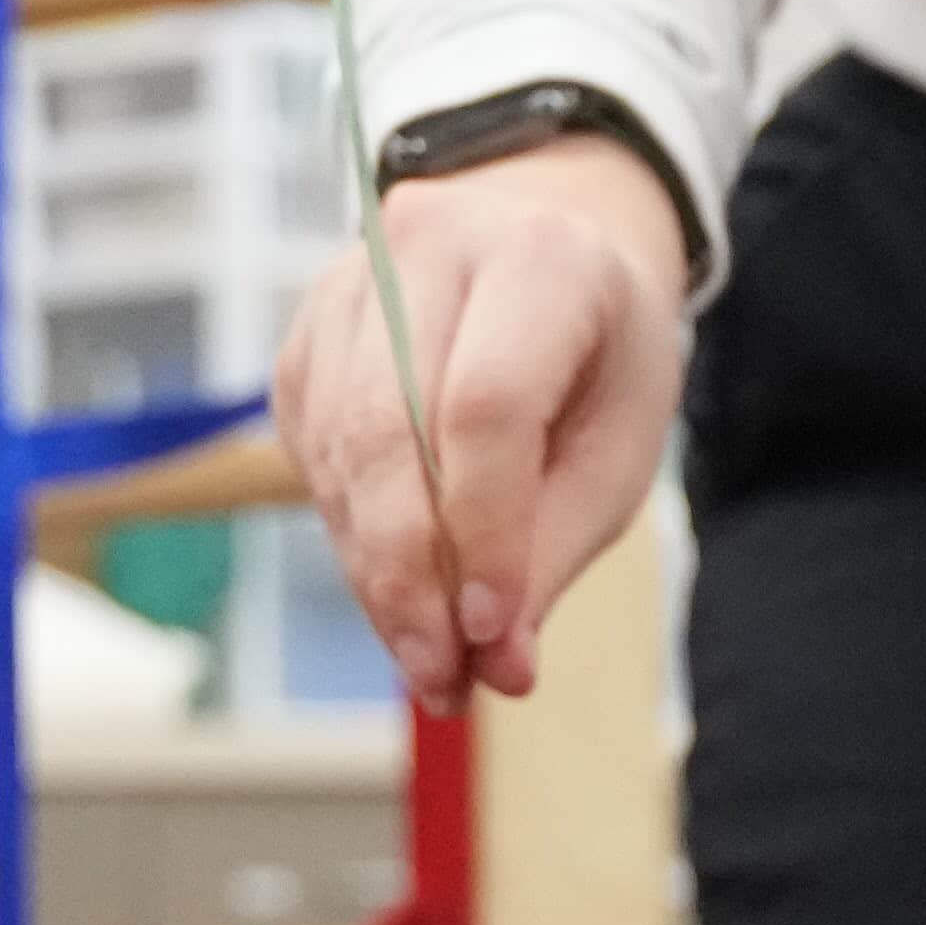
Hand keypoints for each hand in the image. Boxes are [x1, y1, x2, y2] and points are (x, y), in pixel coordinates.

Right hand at [271, 139, 687, 706]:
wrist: (552, 251)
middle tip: (444, 677)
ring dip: (376, 574)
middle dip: (410, 576)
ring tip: (430, 657)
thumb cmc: (599, 356)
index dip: (480, 532)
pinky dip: (354, 536)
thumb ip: (555, 549)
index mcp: (539, 257)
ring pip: (338, 452)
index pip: (485, 406)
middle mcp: (429, 247)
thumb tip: (495, 665)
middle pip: (386, 431)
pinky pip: (311, 454)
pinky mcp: (305, 334)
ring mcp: (350, 284)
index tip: (490, 633)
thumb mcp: (620, 443)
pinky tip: (399, 585)